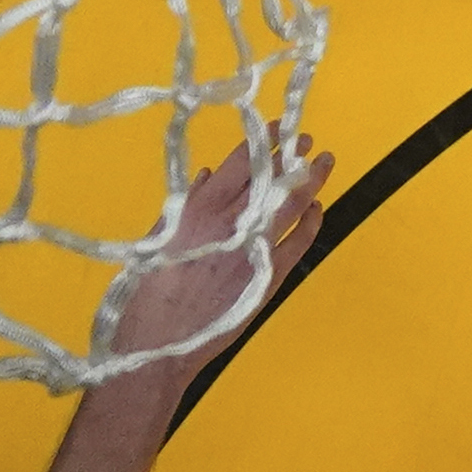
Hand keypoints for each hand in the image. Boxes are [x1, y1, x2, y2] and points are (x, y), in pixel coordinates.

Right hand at [101, 130, 334, 372]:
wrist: (158, 344)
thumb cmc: (148, 290)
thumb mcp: (159, 236)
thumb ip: (187, 204)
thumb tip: (211, 174)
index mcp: (200, 209)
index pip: (241, 162)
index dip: (262, 141)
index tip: (277, 127)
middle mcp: (231, 223)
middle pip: (272, 178)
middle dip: (294, 155)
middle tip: (307, 140)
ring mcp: (254, 249)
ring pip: (292, 204)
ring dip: (312, 180)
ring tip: (324, 163)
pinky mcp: (268, 277)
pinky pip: (299, 242)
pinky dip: (311, 222)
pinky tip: (317, 210)